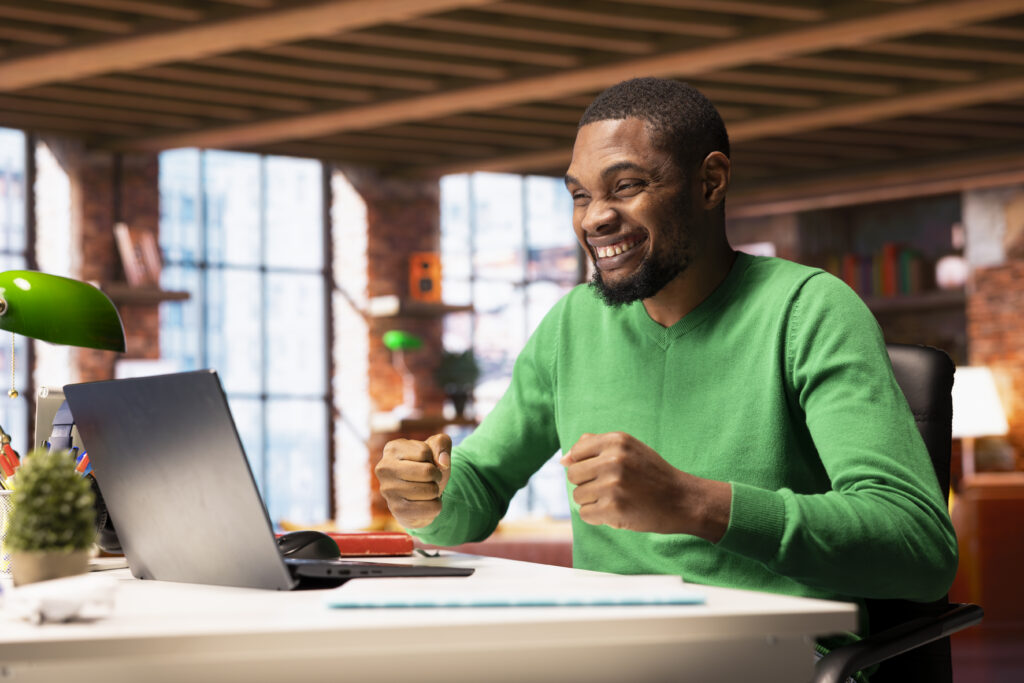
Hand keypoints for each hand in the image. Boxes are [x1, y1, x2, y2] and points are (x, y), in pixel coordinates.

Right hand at [375, 434, 451, 528]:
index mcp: (392, 449)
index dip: (433, 459)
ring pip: (431, 490)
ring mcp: (388, 490)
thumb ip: (442, 444)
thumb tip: (443, 463)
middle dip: (437, 476)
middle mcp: (384, 468)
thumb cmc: (427, 467)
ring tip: (425, 490)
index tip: (425, 463)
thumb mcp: (436, 448)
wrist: (419, 497)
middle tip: (430, 479)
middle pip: (427, 471)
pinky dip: (436, 506)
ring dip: (435, 491)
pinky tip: (424, 503)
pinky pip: (431, 508)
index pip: (424, 452)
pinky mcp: (397, 510)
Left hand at [560, 432, 730, 541]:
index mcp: (616, 441)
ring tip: (617, 499)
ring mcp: (613, 485)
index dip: (586, 465)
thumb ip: (595, 446)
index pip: (576, 452)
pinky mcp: (613, 508)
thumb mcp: (629, 449)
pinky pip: (585, 514)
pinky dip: (598, 517)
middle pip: (573, 475)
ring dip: (593, 502)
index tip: (604, 471)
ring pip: (577, 496)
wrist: (682, 500)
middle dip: (587, 484)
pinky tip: (617, 512)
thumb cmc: (651, 474)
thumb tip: (563, 460)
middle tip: (611, 488)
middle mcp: (613, 460)